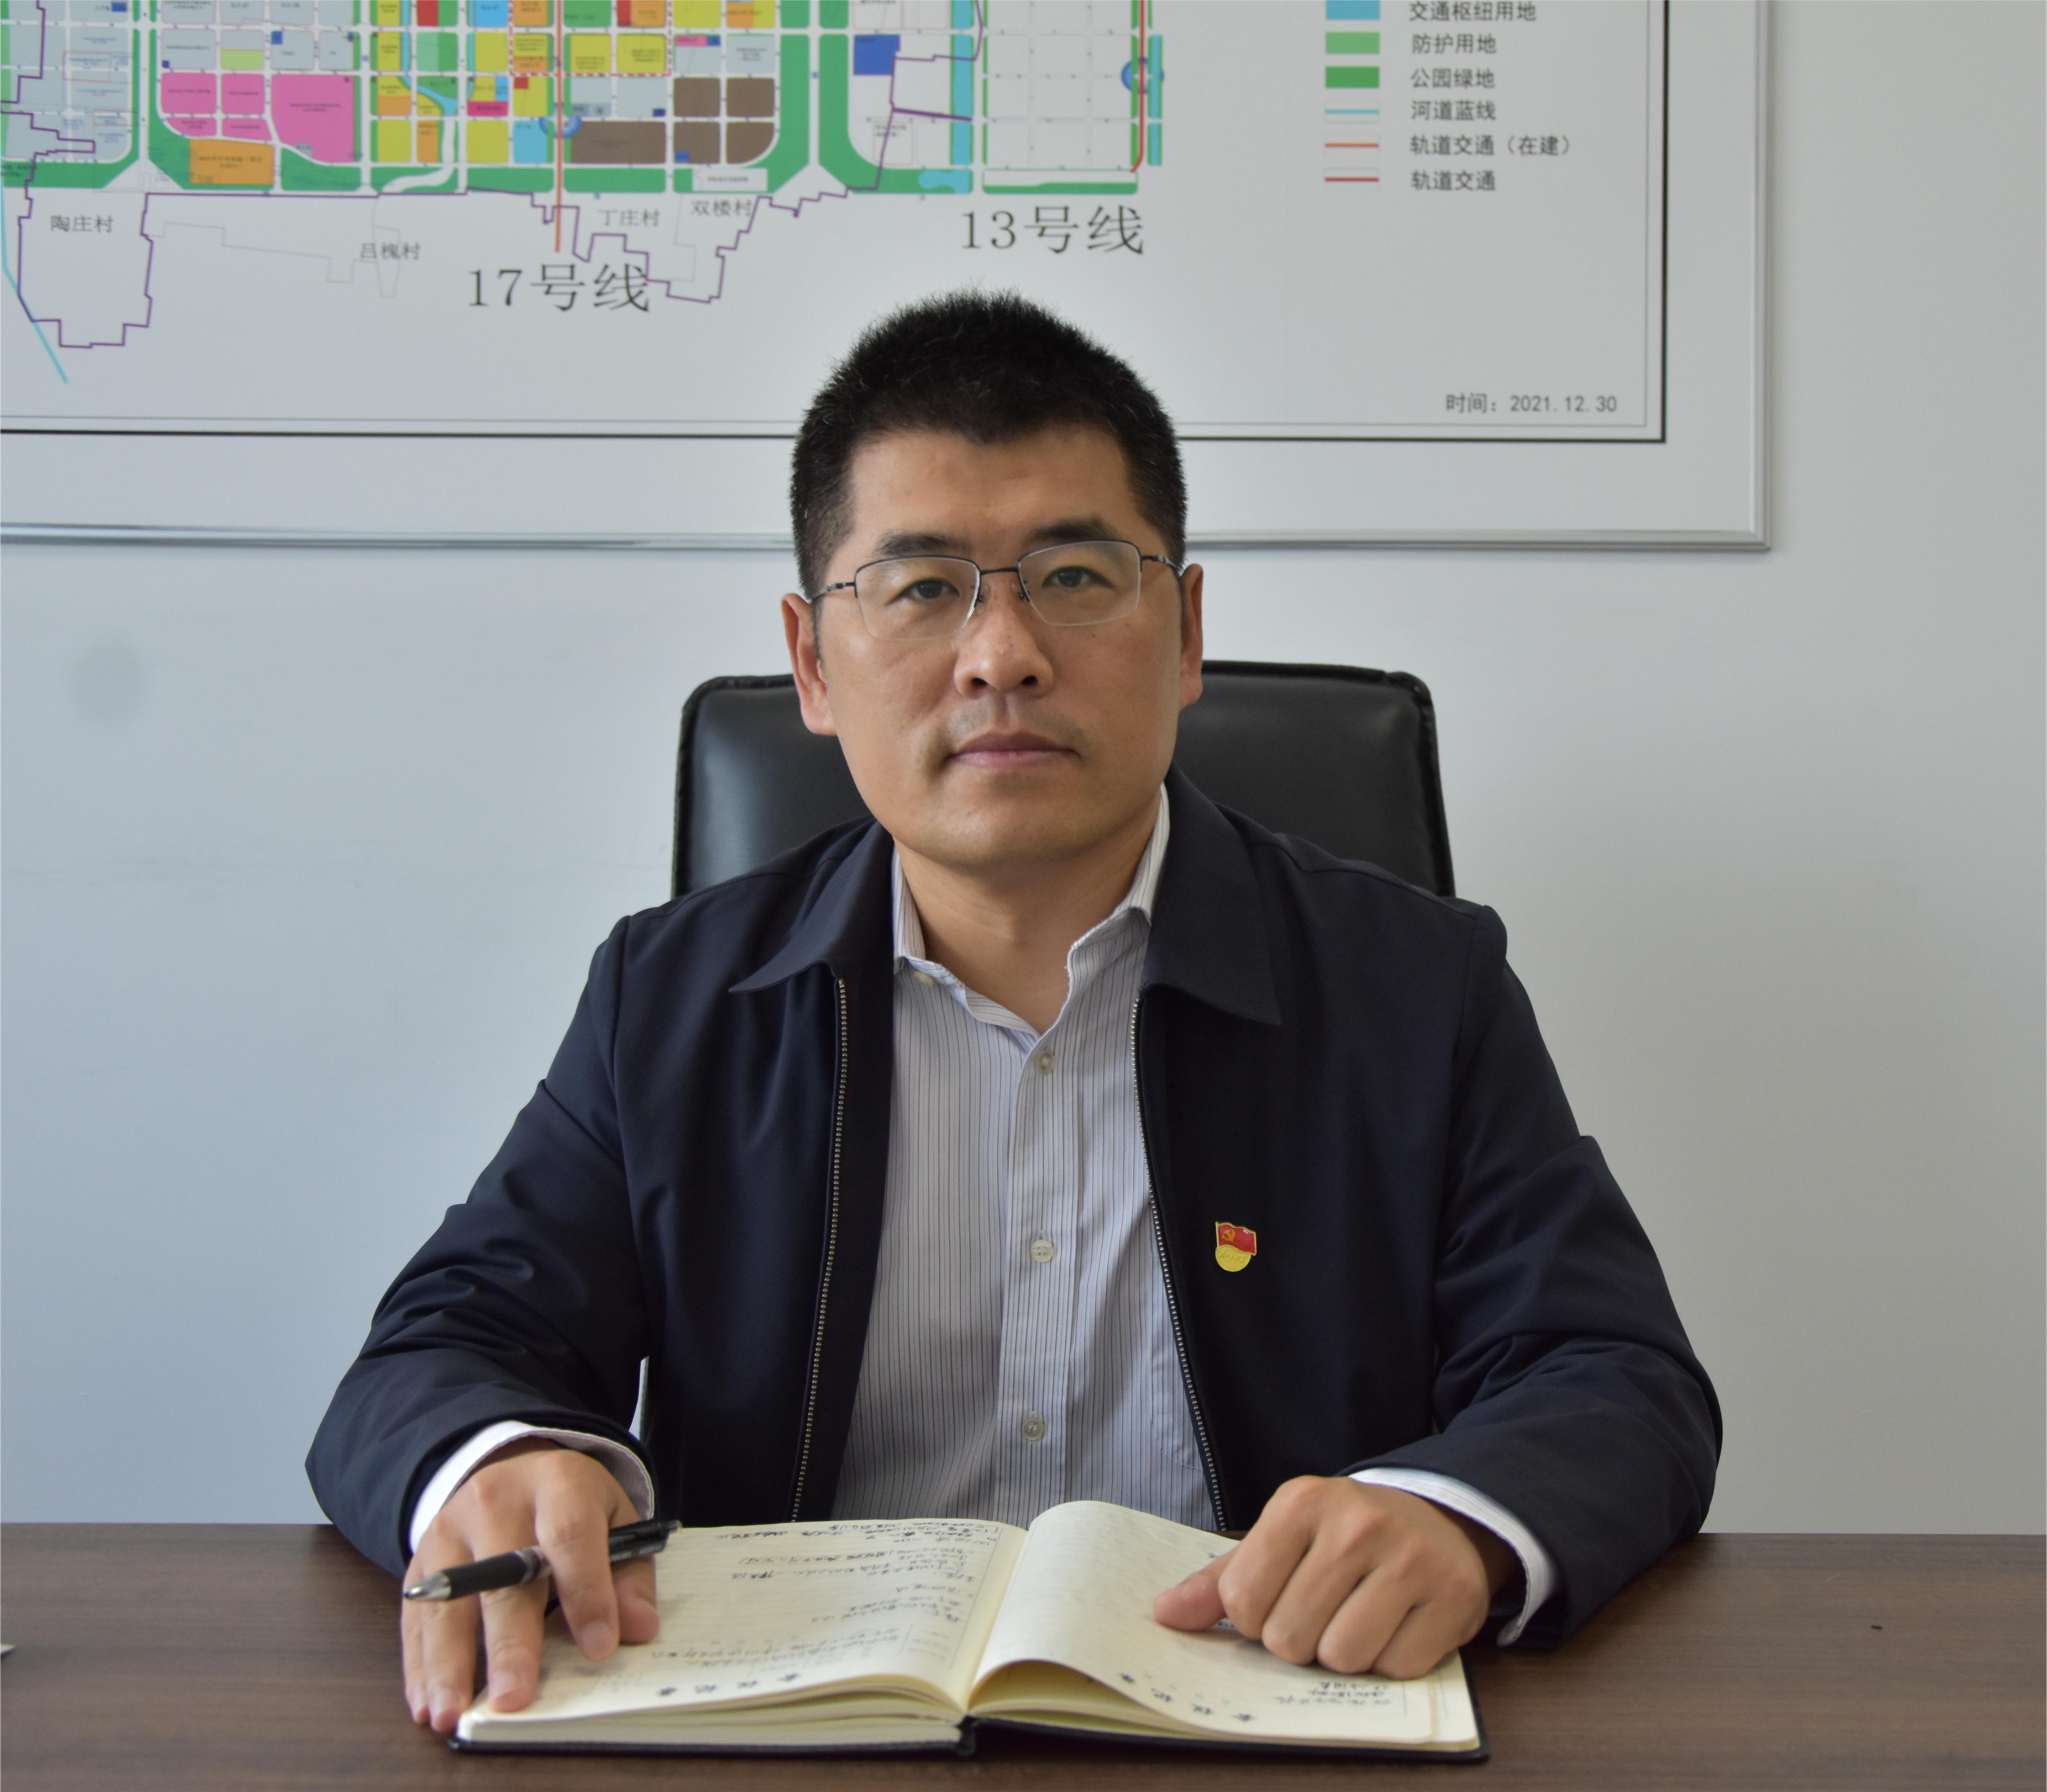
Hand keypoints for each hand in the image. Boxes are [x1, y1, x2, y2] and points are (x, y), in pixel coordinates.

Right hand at [400, 1440, 659, 1733]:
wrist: (515, 1473)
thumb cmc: (573, 1506)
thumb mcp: (616, 1521)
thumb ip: (629, 1576)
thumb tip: (639, 1627)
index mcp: (557, 1483)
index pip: (570, 1536)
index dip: (586, 1593)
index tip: (599, 1648)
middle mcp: (495, 1501)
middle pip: (502, 1575)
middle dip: (509, 1642)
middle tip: (513, 1697)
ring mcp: (449, 1529)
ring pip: (446, 1600)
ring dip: (447, 1664)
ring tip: (451, 1715)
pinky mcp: (421, 1560)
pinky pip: (416, 1616)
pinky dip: (419, 1665)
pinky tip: (426, 1704)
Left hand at [1152, 1477, 1517, 1678]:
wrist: (1437, 1521)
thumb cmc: (1344, 1538)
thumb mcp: (1281, 1541)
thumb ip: (1220, 1581)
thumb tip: (1164, 1615)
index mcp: (1300, 1502)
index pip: (1242, 1600)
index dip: (1254, 1620)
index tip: (1279, 1599)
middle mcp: (1356, 1523)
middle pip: (1289, 1637)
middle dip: (1300, 1640)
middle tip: (1325, 1610)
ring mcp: (1409, 1559)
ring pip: (1342, 1657)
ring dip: (1345, 1653)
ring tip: (1360, 1616)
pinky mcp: (1452, 1597)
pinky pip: (1396, 1667)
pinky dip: (1392, 1659)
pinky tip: (1399, 1623)